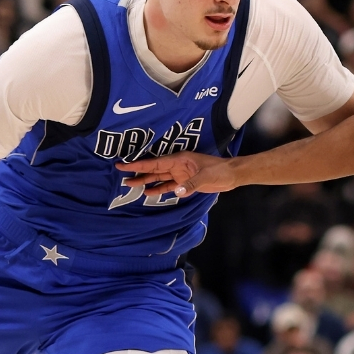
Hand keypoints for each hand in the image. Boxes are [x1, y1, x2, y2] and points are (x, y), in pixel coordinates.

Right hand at [115, 151, 235, 197]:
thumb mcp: (206, 176)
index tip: (124, 164)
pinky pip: (168, 186)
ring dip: (145, 182)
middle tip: (121, 174)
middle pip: (153, 169)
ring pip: (158, 178)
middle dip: (137, 172)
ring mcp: (180, 174)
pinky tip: (148, 193)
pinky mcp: (185, 182)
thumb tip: (177, 191)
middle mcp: (177, 166)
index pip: (155, 163)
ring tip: (129, 184)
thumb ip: (191, 184)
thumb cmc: (220, 171)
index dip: (139, 164)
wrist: (232, 175)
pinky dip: (158, 189)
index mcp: (179, 159)